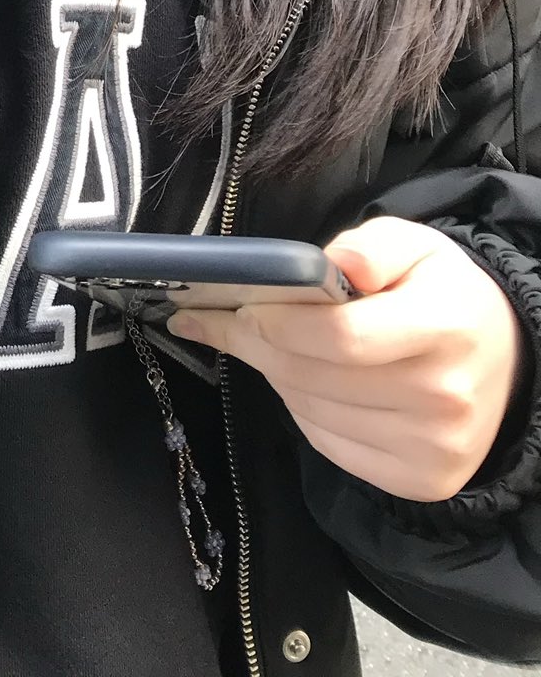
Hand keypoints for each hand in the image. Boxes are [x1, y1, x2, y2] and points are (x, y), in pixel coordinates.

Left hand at [170, 218, 524, 501]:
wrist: (501, 357)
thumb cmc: (440, 291)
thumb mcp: (413, 243)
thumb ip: (368, 246)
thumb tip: (331, 263)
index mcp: (445, 328)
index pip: (340, 336)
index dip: (277, 321)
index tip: (236, 302)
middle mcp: (444, 397)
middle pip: (315, 377)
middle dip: (255, 344)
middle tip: (222, 320)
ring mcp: (434, 449)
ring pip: (312, 412)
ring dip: (274, 374)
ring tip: (264, 343)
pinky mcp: (420, 480)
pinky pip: (328, 444)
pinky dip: (300, 410)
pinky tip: (301, 380)